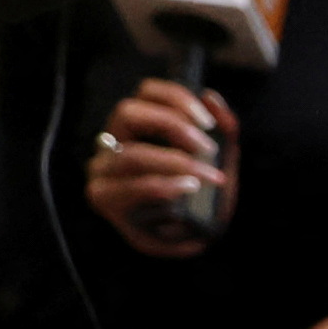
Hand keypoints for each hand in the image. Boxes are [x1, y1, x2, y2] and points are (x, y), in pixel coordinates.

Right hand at [90, 80, 229, 253]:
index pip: (146, 92)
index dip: (176, 98)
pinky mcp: (106, 198)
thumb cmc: (202, 194)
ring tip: (208, 177)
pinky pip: (134, 188)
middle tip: (207, 148)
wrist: (194, 237)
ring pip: (132, 154)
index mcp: (138, 125)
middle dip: (172, 126)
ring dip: (177, 163)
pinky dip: (167, 187)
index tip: (208, 121)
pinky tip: (189, 189)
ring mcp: (104, 170)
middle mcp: (113, 141)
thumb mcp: (220, 160)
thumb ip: (223, 130)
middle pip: (128, 113)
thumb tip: (211, 96)